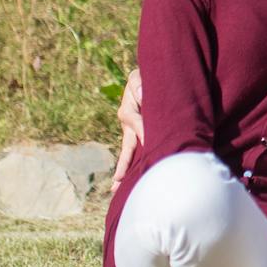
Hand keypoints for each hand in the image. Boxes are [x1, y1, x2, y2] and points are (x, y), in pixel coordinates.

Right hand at [110, 66, 145, 195]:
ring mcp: (132, 132)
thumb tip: (141, 97)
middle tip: (116, 182)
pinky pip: (138, 150)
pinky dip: (135, 165)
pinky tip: (132, 180)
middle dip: (122, 165)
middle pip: (126, 147)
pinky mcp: (139, 134)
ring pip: (130, 153)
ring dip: (125, 170)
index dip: (144, 132)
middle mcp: (128, 124)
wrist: (149, 79)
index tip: (150, 144)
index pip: (136, 123)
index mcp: (128, 110)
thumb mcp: (139, 76)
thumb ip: (139, 84)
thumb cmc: (146, 77)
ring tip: (116, 189)